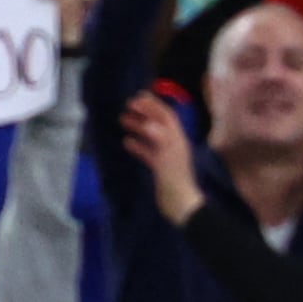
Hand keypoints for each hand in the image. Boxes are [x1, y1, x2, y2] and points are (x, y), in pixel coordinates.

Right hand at [117, 89, 204, 222]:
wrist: (179, 204)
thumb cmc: (174, 179)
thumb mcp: (167, 157)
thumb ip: (158, 139)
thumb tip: (147, 123)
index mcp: (177, 139)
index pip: (166, 116)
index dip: (153, 105)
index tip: (137, 97)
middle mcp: (173, 144)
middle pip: (158, 123)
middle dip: (144, 113)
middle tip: (128, 106)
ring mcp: (166, 155)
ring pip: (151, 136)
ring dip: (139, 126)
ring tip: (123, 120)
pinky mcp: (159, 167)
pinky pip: (148, 151)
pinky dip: (138, 145)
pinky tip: (127, 142)